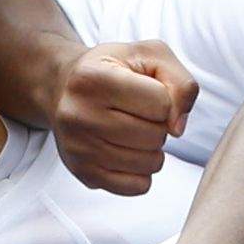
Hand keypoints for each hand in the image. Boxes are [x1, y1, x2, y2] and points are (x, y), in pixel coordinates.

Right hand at [52, 44, 198, 194]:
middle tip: (139, 114)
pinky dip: (143, 172)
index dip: (165, 99)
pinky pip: (137, 187)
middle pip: (155, 136)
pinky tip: (129, 152)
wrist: (63, 88)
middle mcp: (79, 114)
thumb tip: (178, 128)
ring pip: (149, 164)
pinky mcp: (83, 173)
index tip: (147, 92)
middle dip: (158, 125)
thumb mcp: (150, 56)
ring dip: (152, 149)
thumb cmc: (112, 69)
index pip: (161, 103)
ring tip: (134, 131)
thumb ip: (180, 83)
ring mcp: (79, 148)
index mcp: (93, 78)